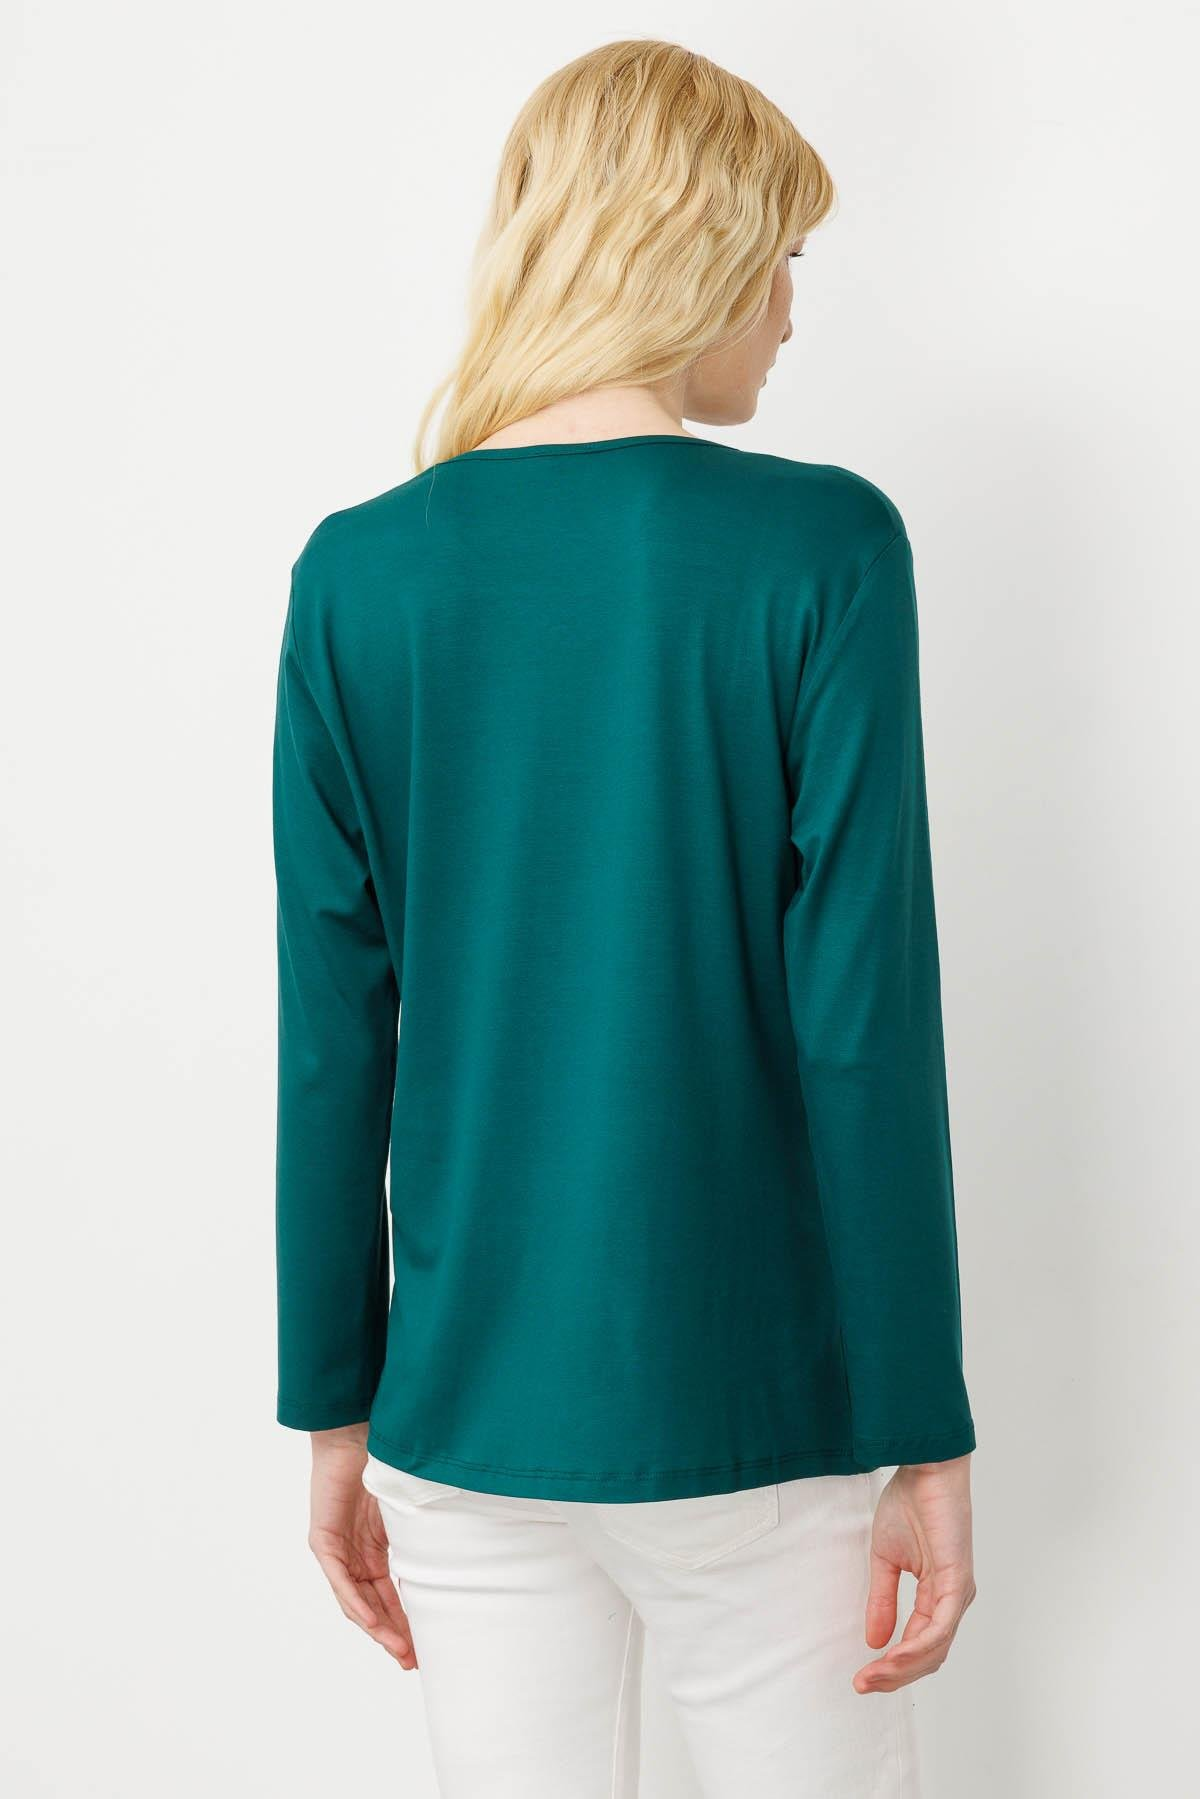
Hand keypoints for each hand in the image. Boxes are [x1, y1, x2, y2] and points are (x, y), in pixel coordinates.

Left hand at [306, 1425, 418, 1669]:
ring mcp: (339, 1547)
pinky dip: (356, 1602)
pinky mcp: (323, 1539)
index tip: (427, 1646)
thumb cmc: (387, 1456)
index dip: (408, 1620)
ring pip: (356, 1600)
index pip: (391, 1592)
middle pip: (375, 1603)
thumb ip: (427, 1529)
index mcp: (377, 1545)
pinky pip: (340, 1580)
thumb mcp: (413, 1504)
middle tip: (415, 1661)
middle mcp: (356, 1551)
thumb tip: (473, 1544)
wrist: (356, 1426)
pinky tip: (372, 1622)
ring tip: (400, 1651)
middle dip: (395, 1634)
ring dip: (378, 1627)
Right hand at [853, 1453, 975, 1693]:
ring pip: (935, 1649)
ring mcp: (958, 1593)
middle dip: (895, 1676)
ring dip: (903, 1668)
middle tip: (864, 1684)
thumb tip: (874, 1641)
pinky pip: (940, 1627)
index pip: (919, 1646)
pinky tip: (894, 1656)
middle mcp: (953, 1600)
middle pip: (930, 1657)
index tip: (861, 1677)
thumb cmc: (910, 1503)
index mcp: (939, 1595)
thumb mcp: (885, 1559)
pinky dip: (917, 1646)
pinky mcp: (958, 1582)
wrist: (925, 1468)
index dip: (892, 1666)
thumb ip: (883, 1600)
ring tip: (873, 1675)